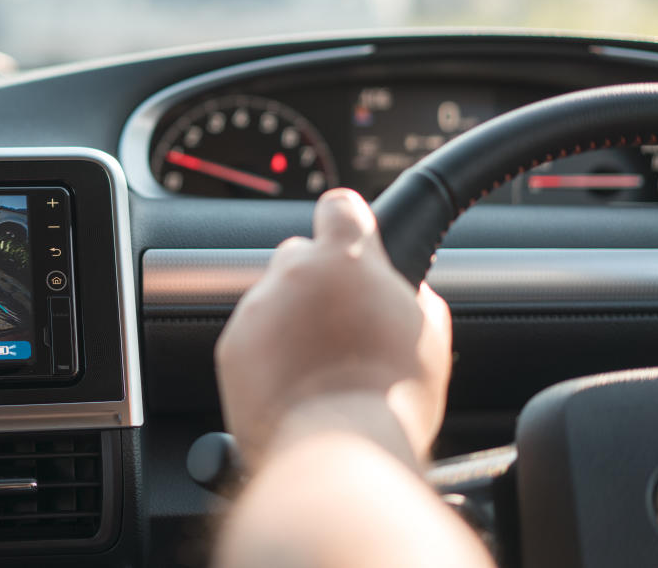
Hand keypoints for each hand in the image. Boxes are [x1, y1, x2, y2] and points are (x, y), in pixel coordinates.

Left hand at [214, 189, 452, 467]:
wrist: (338, 452)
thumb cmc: (390, 400)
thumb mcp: (426, 335)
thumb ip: (408, 296)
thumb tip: (403, 292)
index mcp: (345, 258)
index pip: (340, 206)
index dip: (349, 222)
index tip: (353, 236)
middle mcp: (292, 273)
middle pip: (299, 256)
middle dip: (318, 282)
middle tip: (343, 325)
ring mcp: (256, 309)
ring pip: (272, 301)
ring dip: (292, 323)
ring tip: (321, 369)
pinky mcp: (231, 348)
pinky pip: (251, 339)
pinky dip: (268, 356)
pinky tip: (297, 387)